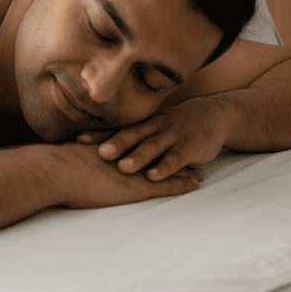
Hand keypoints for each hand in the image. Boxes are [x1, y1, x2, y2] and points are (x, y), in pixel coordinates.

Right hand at [51, 141, 202, 209]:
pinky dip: (181, 184)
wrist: (57, 172)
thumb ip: (74, 157)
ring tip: (200, 170)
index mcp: (110, 147)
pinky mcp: (137, 185)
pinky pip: (165, 184)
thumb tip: (65, 159)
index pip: (136, 143)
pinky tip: (195, 185)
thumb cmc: (56, 167)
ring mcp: (132, 168)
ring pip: (165, 167)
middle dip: (172, 152)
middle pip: (155, 151)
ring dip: (183, 169)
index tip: (162, 140)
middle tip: (189, 149)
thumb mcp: (68, 156)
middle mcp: (126, 154)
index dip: (150, 142)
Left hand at [76, 95, 234, 180]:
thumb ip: (130, 134)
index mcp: (142, 123)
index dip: (99, 134)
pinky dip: (164, 167)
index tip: (79, 140)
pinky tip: (154, 176)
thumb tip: (96, 145)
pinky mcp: (189, 148)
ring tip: (124, 166)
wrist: (211, 115)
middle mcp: (155, 127)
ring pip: (152, 146)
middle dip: (116, 143)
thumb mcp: (151, 125)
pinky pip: (175, 158)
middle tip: (100, 153)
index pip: (117, 127)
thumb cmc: (172, 125)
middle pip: (132, 135)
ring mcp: (172, 136)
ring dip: (138, 156)